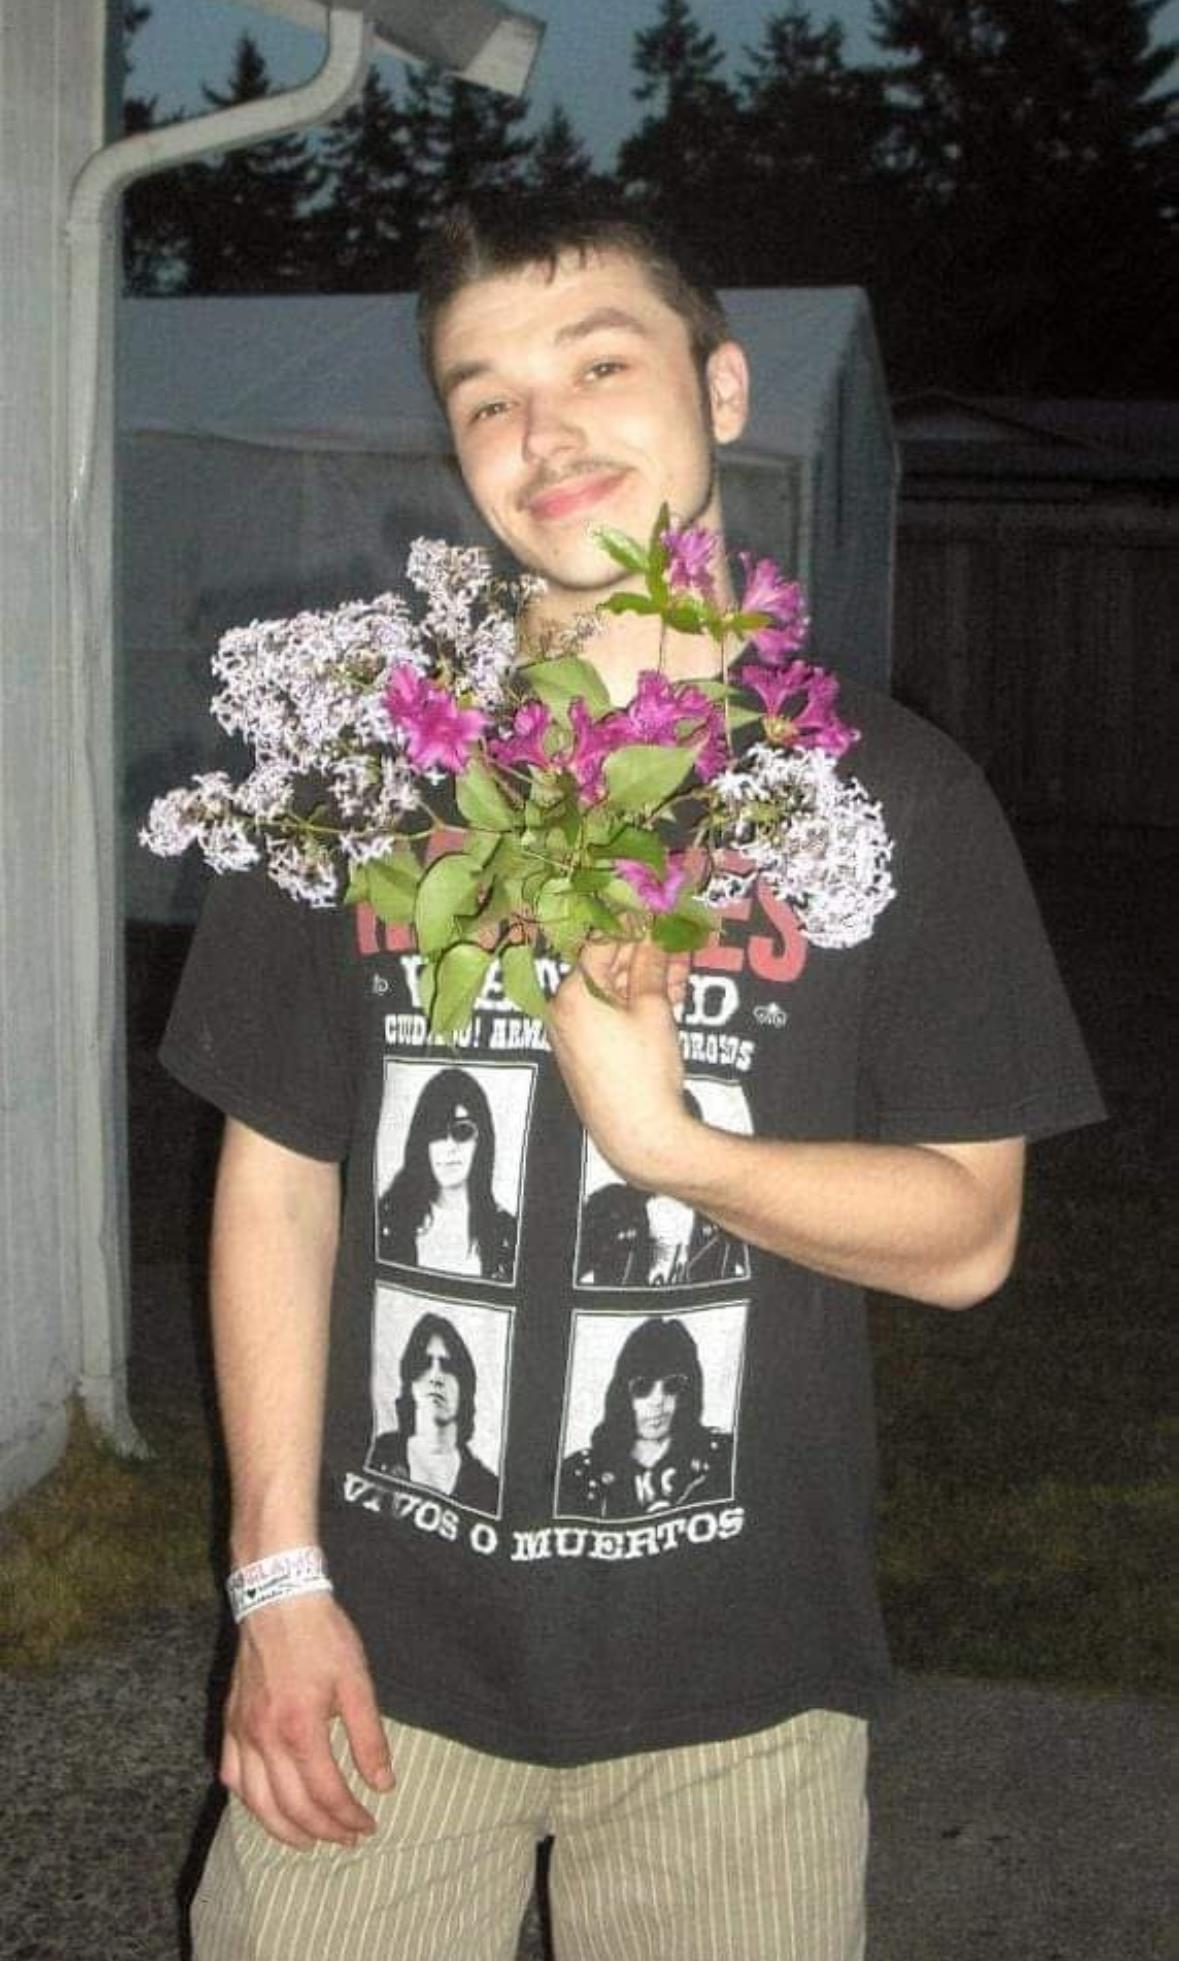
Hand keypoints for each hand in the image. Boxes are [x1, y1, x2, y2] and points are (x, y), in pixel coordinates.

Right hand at [221, 1592, 392, 1849]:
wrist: (278, 1599)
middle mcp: (265, 1739)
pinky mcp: (230, 1722)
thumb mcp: (357, 1682)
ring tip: (308, 1840)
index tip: (368, 1824)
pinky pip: (232, 1775)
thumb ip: (369, 1738)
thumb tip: (382, 1785)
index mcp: (300, 1730)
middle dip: (323, 1830)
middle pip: (292, 1806)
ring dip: (283, 1829)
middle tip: (347, 1837)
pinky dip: (248, 1800)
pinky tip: (265, 1805)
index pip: (326, 1794)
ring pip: (256, 1801)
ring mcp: (242, 1732)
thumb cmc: (322, 1637)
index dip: (348, 1817)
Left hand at [548, 938, 696, 1187]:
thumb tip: (652, 937)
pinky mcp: (582, 1055)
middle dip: (644, 958)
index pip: (601, 945)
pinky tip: (667, 1002)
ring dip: (644, 983)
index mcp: (572, 994)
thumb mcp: (653, 1010)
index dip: (634, 931)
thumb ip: (650, 967)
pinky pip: (606, 1018)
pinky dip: (632, 1007)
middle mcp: (562, 1012)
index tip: (661, 924)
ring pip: (609, 995)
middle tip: (680, 951)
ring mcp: (570, 1035)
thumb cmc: (645, 1069)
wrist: (637, 1134)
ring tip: (682, 979)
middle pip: (604, 970)